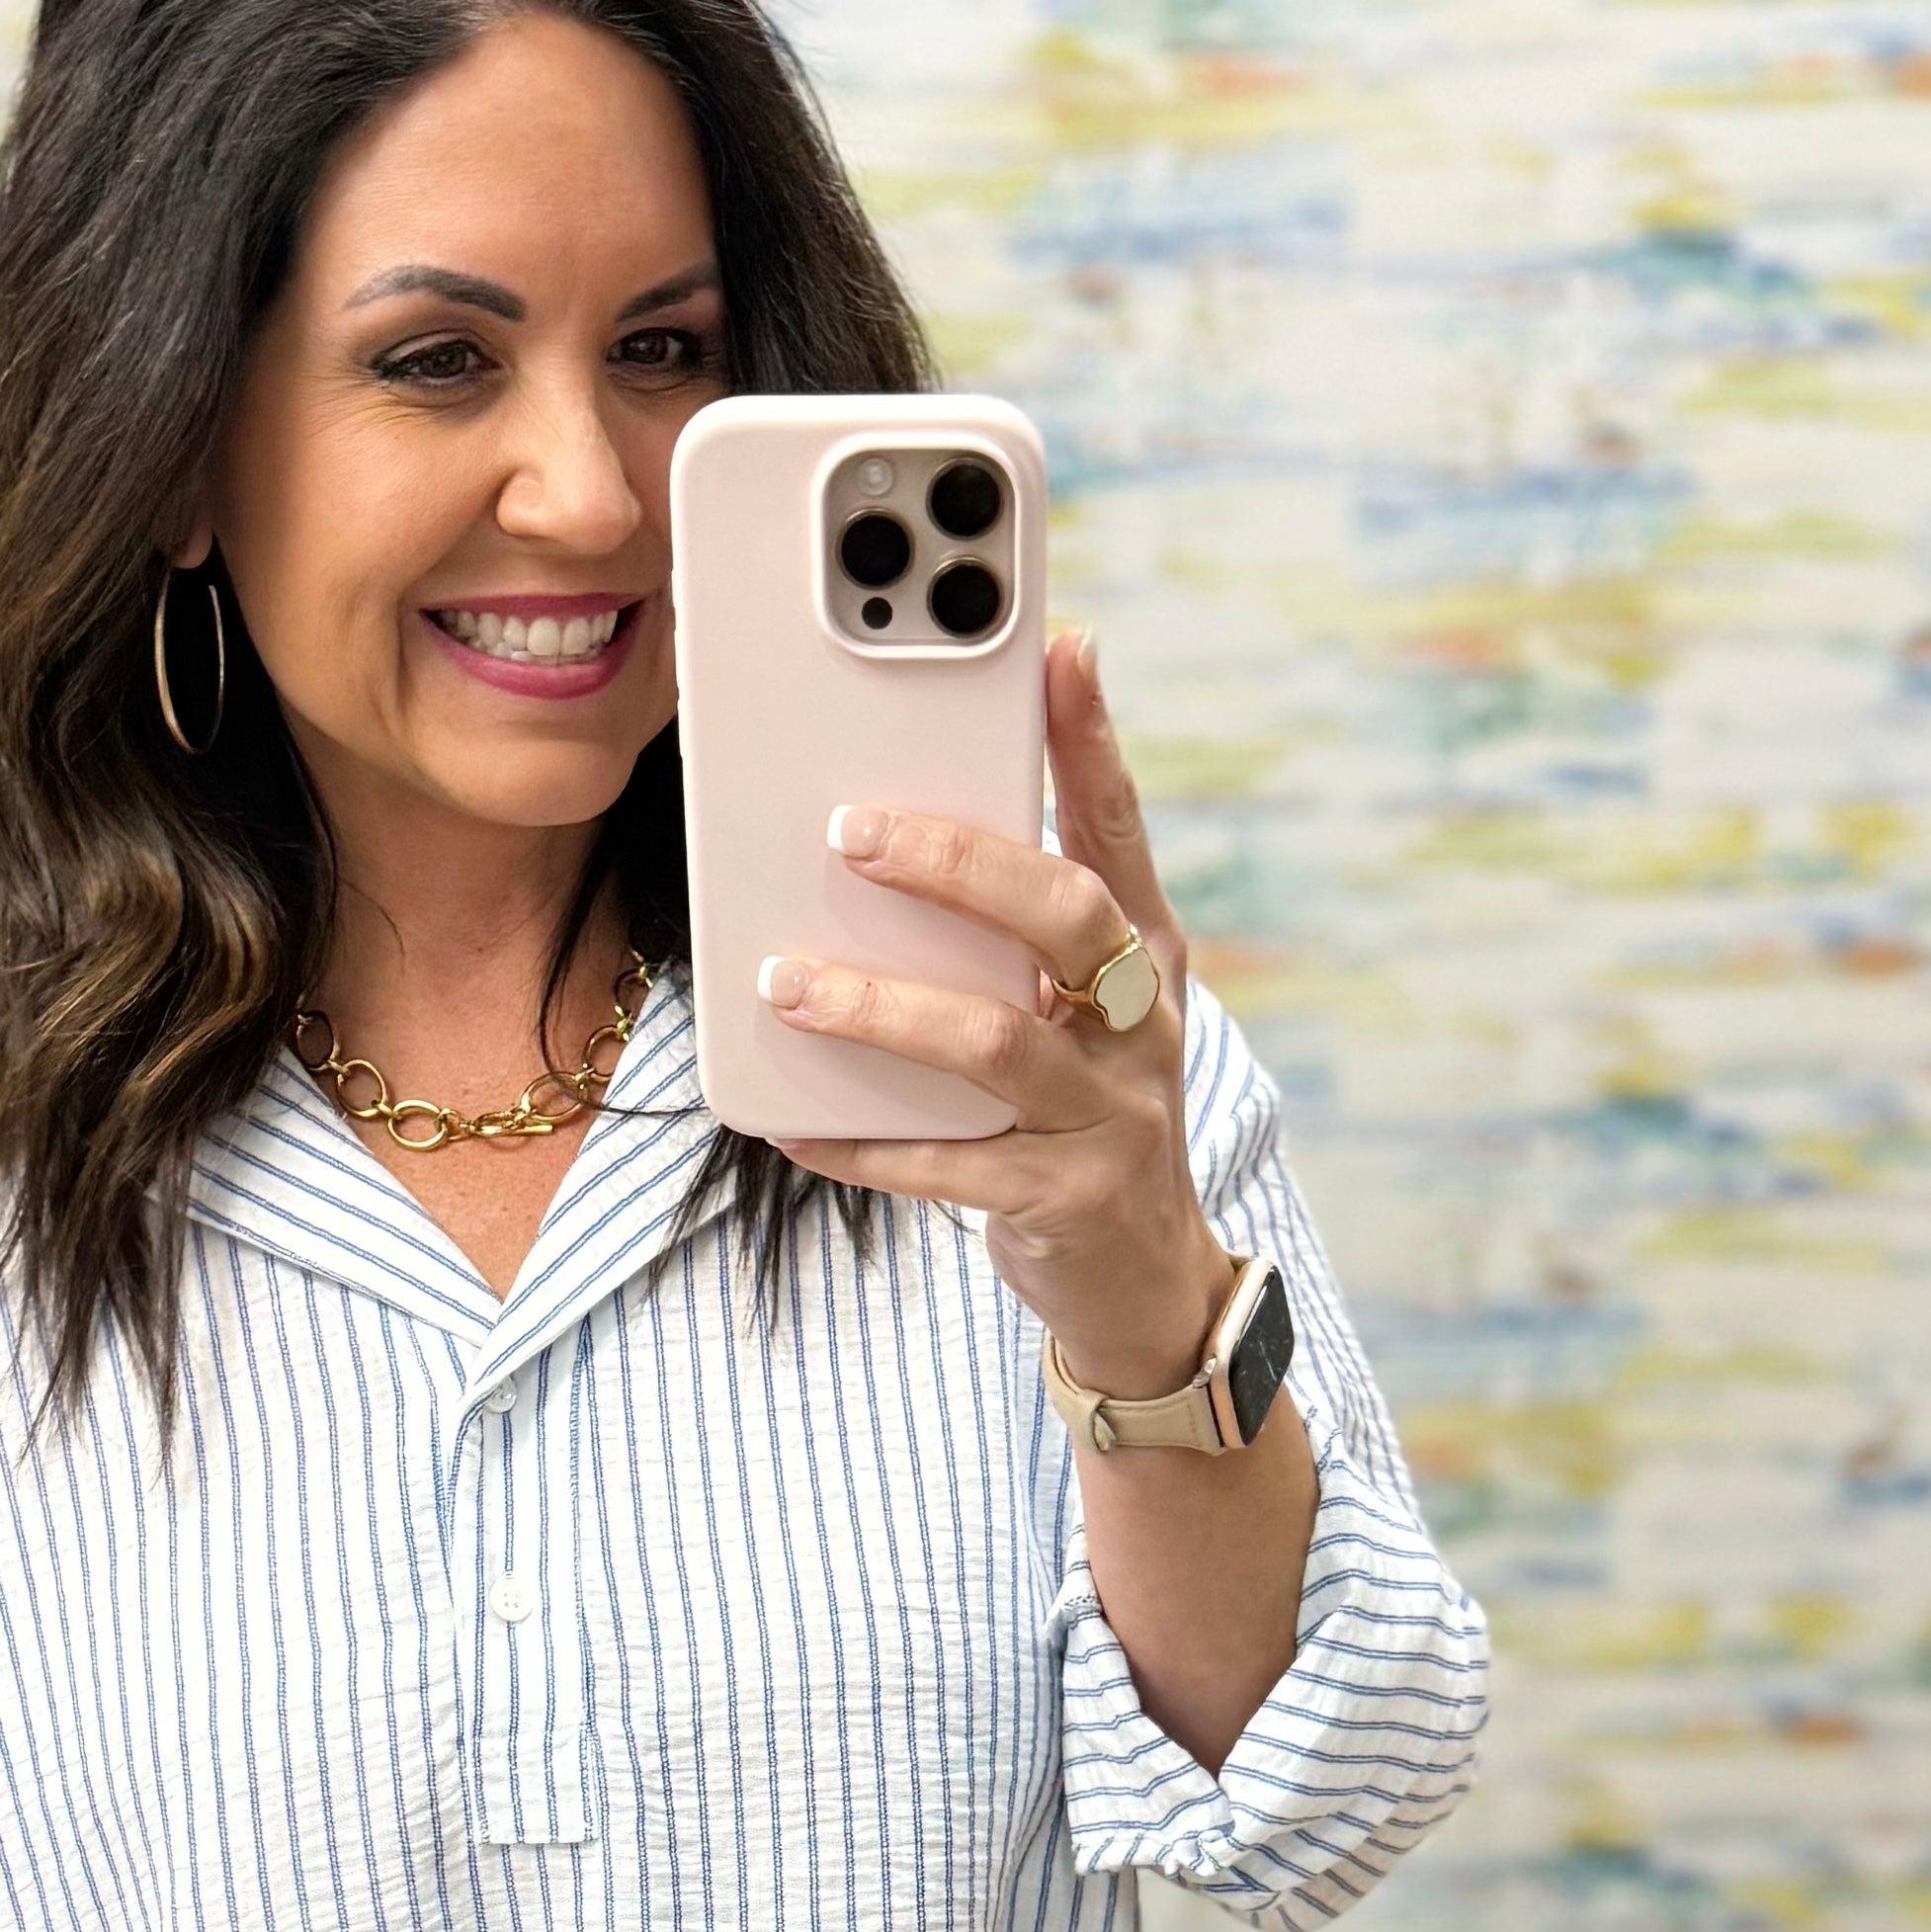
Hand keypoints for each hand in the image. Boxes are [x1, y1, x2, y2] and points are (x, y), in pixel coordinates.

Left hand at [754, 629, 1229, 1398]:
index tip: (1059, 650)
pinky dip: (864, 1142)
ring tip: (789, 985)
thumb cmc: (1079, 1115)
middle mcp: (1140, 1024)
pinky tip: (793, 1123)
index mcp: (1142, 955)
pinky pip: (948, 1165)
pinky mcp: (1065, 1200)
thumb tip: (893, 833)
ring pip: (996, 1043)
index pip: (1119, 830)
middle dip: (957, 865)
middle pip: (1063, 916)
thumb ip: (1008, 937)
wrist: (1142, 1281)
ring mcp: (1110, 1116)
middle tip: (851, 831)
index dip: (1091, 741)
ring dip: (882, 1008)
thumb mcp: (1072, 1013)